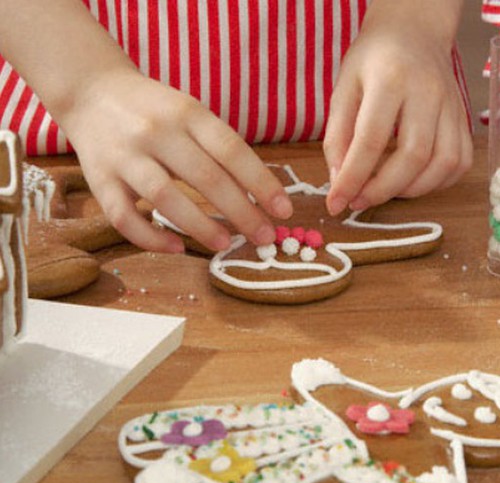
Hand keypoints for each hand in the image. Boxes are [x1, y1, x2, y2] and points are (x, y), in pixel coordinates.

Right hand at [60, 69, 292, 252]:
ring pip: (165, 197)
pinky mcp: (98, 179)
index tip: (284, 210)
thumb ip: (220, 149)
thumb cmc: (155, 111)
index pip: (232, 150)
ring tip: (226, 244)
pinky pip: (124, 217)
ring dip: (200, 226)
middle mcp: (156, 132)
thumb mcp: (191, 114)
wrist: (91, 91)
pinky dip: (151, 238)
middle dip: (241, 212)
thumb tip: (261, 196)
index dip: (262, 183)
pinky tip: (177, 248)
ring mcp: (124, 156)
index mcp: (187, 113)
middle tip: (265, 237)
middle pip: (206, 177)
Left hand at [323, 0, 471, 215]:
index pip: (372, 139)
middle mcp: (428, 92)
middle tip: (359, 202)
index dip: (353, 178)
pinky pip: (459, 163)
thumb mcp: (344, 88)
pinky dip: (437, 183)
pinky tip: (413, 181)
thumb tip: (339, 182)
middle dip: (383, 190)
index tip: (336, 202)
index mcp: (391, 78)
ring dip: (411, 190)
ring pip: (443, 164)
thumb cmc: (374, 59)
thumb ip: (338, 136)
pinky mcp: (465, 119)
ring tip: (385, 191)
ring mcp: (452, 106)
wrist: (414, 32)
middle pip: (413, 156)